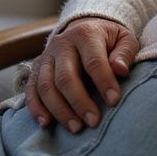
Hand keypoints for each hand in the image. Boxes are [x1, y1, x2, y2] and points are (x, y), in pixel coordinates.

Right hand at [24, 17, 139, 132]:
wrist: (83, 27)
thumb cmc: (108, 39)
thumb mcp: (124, 38)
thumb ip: (125, 52)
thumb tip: (120, 69)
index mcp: (85, 34)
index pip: (93, 61)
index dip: (104, 82)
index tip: (114, 101)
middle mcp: (62, 44)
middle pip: (65, 77)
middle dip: (79, 102)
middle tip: (93, 122)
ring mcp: (46, 56)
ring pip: (46, 86)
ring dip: (59, 110)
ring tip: (76, 128)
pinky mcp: (36, 69)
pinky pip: (31, 90)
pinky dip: (36, 108)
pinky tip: (46, 124)